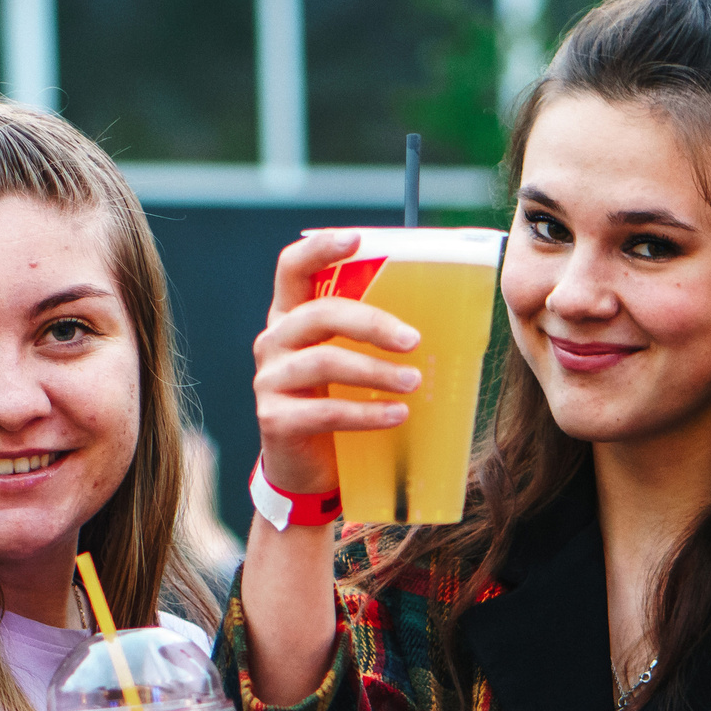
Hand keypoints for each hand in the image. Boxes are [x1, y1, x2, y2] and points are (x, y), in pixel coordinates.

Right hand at [249, 230, 424, 498]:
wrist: (307, 471)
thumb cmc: (338, 404)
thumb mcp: (349, 362)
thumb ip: (369, 335)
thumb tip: (442, 314)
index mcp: (290, 317)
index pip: (292, 268)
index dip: (319, 249)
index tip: (356, 239)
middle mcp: (274, 342)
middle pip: (319, 314)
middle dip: (371, 323)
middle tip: (413, 340)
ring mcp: (269, 380)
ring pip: (324, 362)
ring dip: (376, 372)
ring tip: (413, 383)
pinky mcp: (274, 419)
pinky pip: (325, 411)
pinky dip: (367, 413)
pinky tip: (397, 415)